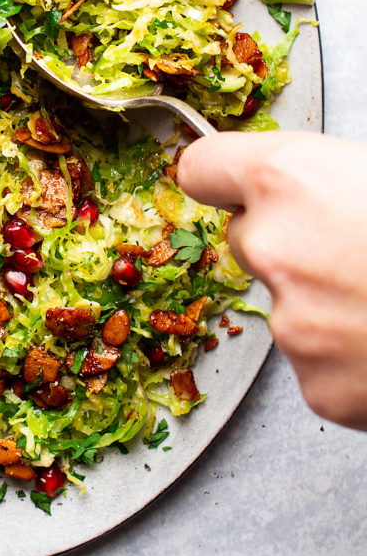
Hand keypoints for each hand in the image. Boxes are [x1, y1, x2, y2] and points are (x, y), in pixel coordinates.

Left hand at [178, 130, 366, 430]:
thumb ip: (337, 178)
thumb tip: (321, 187)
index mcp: (290, 180)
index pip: (204, 168)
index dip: (227, 177)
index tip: (237, 184)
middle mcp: (274, 249)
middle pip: (249, 238)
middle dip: (290, 242)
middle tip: (357, 248)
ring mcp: (293, 325)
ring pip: (289, 303)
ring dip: (327, 301)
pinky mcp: (317, 387)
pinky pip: (318, 361)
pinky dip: (349, 356)